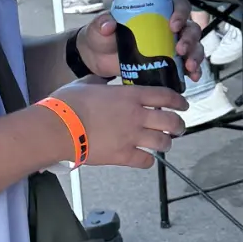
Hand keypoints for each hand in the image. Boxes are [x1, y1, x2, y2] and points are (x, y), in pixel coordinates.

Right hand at [53, 79, 186, 168]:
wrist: (58, 128)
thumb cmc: (68, 103)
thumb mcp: (86, 83)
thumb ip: (100, 82)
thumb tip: (103, 81)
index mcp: (130, 95)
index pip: (164, 96)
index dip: (178, 101)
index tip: (184, 105)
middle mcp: (136, 115)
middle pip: (171, 121)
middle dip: (179, 125)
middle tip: (179, 128)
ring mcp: (132, 136)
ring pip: (163, 142)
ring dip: (167, 143)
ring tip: (165, 144)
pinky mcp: (123, 155)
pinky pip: (146, 161)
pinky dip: (149, 161)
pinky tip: (145, 158)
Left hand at [74, 0, 204, 82]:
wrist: (98, 59)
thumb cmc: (102, 36)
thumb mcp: (100, 27)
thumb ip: (102, 23)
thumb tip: (109, 25)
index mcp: (156, 11)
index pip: (178, 6)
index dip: (180, 14)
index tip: (173, 25)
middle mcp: (169, 27)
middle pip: (190, 28)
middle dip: (190, 39)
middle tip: (181, 50)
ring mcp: (171, 46)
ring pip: (194, 47)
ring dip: (195, 56)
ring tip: (189, 67)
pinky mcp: (170, 63)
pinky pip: (187, 66)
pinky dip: (193, 71)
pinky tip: (192, 77)